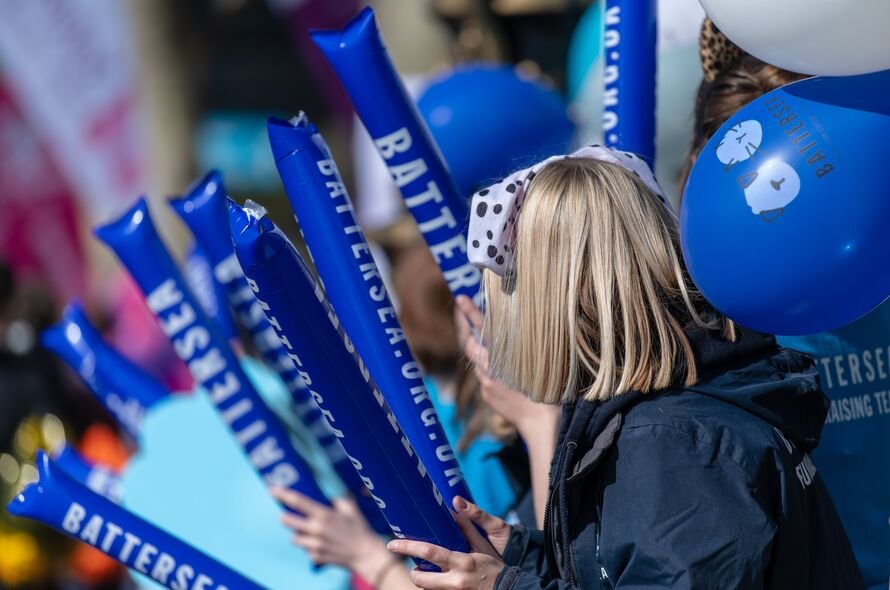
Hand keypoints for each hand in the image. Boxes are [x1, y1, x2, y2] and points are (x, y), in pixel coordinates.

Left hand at [272, 488, 389, 574]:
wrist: (364, 554)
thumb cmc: (359, 528)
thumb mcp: (350, 508)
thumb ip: (338, 499)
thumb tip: (331, 490)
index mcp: (323, 515)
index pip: (298, 502)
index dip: (283, 494)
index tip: (273, 489)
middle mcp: (316, 530)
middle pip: (287, 521)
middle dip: (286, 516)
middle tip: (288, 514)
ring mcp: (314, 545)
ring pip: (294, 537)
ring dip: (298, 533)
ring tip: (310, 531)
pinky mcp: (315, 557)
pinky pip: (305, 550)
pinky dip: (309, 546)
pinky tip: (321, 544)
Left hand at [387, 496, 507, 589]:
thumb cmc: (495, 567)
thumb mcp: (482, 546)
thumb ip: (467, 529)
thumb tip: (454, 510)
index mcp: (461, 562)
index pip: (428, 552)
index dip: (407, 547)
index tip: (392, 543)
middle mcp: (455, 581)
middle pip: (420, 580)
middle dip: (414, 573)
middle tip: (414, 567)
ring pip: (427, 589)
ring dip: (426, 581)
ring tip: (431, 573)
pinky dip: (436, 587)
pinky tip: (442, 580)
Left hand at [455, 295, 560, 438]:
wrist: (542, 423)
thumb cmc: (549, 389)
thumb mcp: (541, 360)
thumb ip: (525, 345)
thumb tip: (520, 330)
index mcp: (503, 356)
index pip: (483, 329)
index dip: (471, 312)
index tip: (461, 298)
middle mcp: (490, 368)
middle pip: (472, 345)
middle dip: (469, 331)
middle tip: (466, 314)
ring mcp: (486, 383)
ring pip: (479, 363)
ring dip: (484, 355)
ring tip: (498, 352)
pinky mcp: (487, 395)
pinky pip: (485, 379)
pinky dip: (491, 373)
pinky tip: (506, 377)